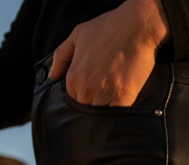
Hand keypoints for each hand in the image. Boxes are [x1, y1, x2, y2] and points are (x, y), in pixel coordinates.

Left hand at [50, 0, 169, 105]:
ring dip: (107, 105)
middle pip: (87, 108)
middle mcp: (87, 89)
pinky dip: (119, 109)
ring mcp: (105, 96)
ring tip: (114, 88)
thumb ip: (61, 56)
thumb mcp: (77, 35)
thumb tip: (51, 76)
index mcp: (74, 78)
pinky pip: (117, 114)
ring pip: (101, 113)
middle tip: (106, 84)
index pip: (73, 98)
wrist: (136, 26)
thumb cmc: (108, 28)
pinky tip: (122, 96)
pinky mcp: (123, 99)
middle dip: (94, 100)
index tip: (94, 82)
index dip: (84, 92)